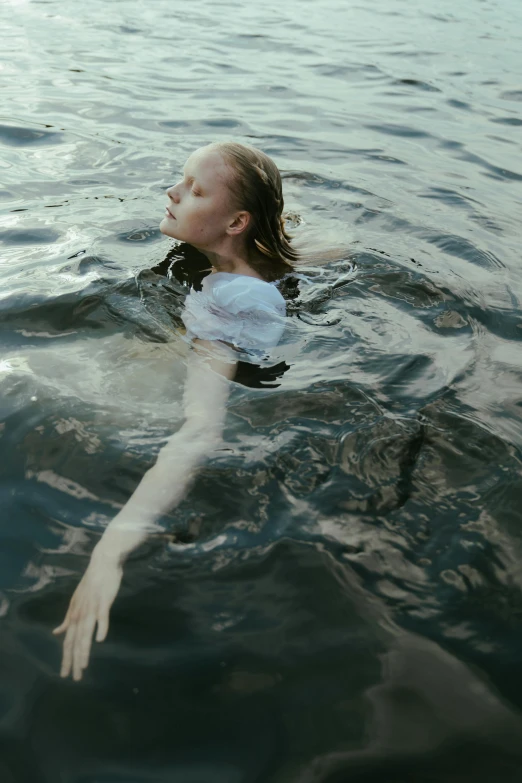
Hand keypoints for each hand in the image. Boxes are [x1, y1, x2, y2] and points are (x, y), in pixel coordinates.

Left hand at [53, 547, 122, 680]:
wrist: (103, 563)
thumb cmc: (92, 583)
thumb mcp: (76, 602)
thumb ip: (68, 619)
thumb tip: (56, 633)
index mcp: (73, 615)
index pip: (68, 641)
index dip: (66, 658)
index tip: (65, 674)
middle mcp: (79, 614)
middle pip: (75, 641)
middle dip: (73, 661)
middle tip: (74, 678)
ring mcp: (91, 608)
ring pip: (86, 633)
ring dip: (84, 650)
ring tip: (83, 666)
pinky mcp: (103, 602)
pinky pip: (102, 617)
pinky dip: (101, 627)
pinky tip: (101, 639)